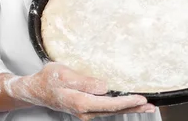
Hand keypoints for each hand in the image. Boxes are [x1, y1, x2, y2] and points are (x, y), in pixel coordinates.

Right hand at [6, 63, 155, 119]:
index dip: (126, 101)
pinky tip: (125, 103)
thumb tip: (104, 86)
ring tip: (145, 106)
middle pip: (114, 111)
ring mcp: (85, 112)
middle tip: (151, 105)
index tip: (140, 98)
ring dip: (128, 108)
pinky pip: (105, 109)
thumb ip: (85, 81)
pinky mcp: (85, 109)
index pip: (110, 104)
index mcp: (81, 102)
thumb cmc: (48, 79)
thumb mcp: (64, 74)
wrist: (36, 90)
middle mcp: (85, 111)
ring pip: (111, 111)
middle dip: (133, 108)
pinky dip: (118, 107)